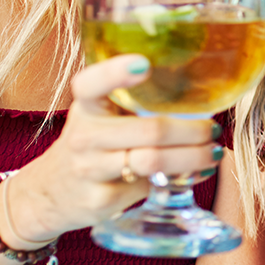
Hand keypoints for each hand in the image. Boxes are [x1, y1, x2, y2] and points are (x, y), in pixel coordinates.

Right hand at [12, 55, 220, 240]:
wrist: (52, 193)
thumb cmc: (92, 145)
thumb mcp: (100, 116)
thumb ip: (134, 104)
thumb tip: (200, 96)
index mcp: (86, 106)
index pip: (91, 84)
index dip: (116, 72)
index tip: (144, 64)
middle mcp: (84, 136)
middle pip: (150, 130)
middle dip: (193, 130)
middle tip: (213, 129)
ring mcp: (90, 170)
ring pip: (154, 161)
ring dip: (194, 157)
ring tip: (213, 151)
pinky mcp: (101, 200)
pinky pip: (151, 187)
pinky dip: (182, 179)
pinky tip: (195, 173)